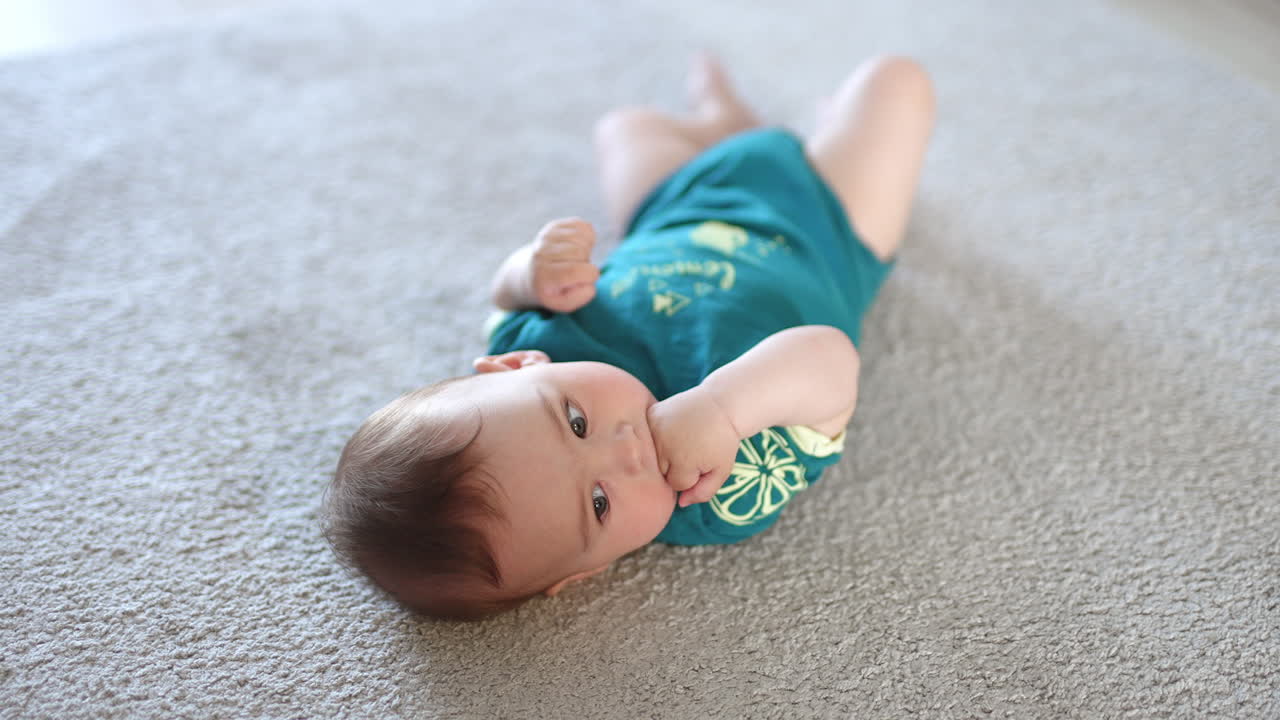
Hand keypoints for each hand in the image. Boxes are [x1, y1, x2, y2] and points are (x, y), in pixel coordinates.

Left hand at [528, 217, 599, 312]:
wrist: (530, 273)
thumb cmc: (552, 290)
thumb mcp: (564, 303)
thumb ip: (581, 296)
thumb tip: (590, 278)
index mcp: (544, 275)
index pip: (575, 270)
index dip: (590, 276)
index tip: (586, 280)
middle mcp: (542, 253)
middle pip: (581, 252)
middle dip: (586, 263)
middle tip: (575, 270)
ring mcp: (547, 237)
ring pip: (583, 238)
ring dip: (586, 250)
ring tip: (575, 259)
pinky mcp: (555, 226)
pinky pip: (584, 226)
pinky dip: (586, 238)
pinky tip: (576, 247)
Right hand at [646, 386, 741, 507]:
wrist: (720, 404)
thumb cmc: (722, 441)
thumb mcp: (722, 470)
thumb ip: (703, 492)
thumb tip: (681, 503)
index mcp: (683, 462)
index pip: (676, 484)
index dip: (690, 476)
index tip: (701, 461)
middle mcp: (664, 446)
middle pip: (661, 471)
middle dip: (675, 466)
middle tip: (691, 449)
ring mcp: (655, 428)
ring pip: (652, 455)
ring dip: (664, 452)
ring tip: (681, 439)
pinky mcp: (650, 415)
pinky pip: (647, 436)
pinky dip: (656, 435)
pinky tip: (671, 429)